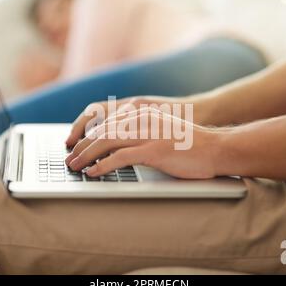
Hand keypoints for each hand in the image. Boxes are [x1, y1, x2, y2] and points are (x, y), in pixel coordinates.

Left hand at [65, 107, 219, 178]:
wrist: (216, 148)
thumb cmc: (189, 144)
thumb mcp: (160, 131)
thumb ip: (139, 132)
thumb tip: (115, 146)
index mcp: (142, 113)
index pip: (105, 121)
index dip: (86, 134)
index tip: (75, 146)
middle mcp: (142, 119)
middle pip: (102, 131)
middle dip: (82, 147)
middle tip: (70, 160)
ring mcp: (149, 133)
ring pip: (107, 142)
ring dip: (86, 156)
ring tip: (75, 167)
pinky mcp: (155, 150)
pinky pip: (121, 157)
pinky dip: (103, 165)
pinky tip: (94, 173)